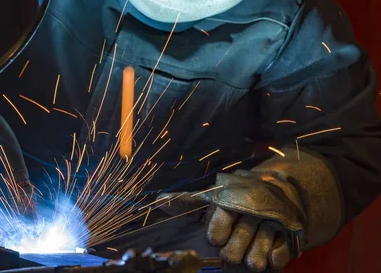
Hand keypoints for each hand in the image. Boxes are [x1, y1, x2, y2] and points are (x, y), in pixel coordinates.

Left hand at [159, 149, 341, 271]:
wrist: (278, 189)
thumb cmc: (236, 198)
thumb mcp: (213, 196)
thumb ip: (187, 201)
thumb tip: (159, 201)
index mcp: (232, 196)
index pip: (224, 214)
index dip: (218, 230)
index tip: (215, 240)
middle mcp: (254, 206)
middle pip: (241, 237)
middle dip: (234, 250)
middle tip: (231, 253)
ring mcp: (273, 220)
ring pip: (260, 247)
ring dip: (253, 256)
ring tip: (250, 261)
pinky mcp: (290, 232)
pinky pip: (281, 252)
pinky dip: (275, 257)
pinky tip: (270, 259)